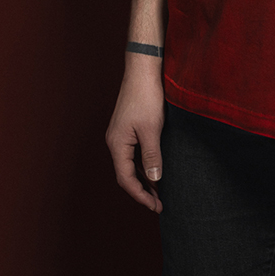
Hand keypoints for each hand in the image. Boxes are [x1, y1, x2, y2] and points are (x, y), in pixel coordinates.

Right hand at [105, 64, 165, 212]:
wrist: (143, 69)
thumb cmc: (146, 96)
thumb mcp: (152, 129)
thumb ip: (152, 156)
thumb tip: (155, 180)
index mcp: (117, 144)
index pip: (125, 179)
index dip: (140, 195)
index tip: (155, 206)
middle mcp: (115, 141)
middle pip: (126, 174)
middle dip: (142, 190)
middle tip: (159, 204)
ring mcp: (120, 134)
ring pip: (130, 164)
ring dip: (143, 178)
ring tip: (159, 192)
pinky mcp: (128, 127)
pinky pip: (133, 153)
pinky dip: (143, 165)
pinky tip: (156, 169)